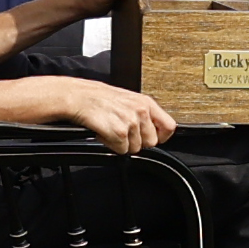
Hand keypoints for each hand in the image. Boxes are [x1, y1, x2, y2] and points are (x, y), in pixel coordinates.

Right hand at [58, 80, 174, 155]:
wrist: (79, 97)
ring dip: (122, 143)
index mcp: (146, 103)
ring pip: (136, 148)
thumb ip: (143, 114)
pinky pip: (122, 150)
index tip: (154, 138)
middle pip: (151, 142)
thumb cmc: (99, 98)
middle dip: (137, 142)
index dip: (162, 136)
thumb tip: (153, 130)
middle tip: (124, 133)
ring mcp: (131, 122)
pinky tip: (105, 132)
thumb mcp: (128, 100)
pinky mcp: (119, 132)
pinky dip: (112, 145)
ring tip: (112, 129)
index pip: (169, 126)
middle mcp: (141, 111)